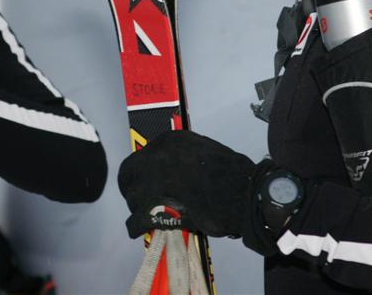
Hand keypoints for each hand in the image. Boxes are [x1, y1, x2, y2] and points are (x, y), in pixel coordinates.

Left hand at [118, 131, 257, 237]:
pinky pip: (135, 219)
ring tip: (150, 215)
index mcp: (168, 141)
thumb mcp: (202, 150)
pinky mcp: (155, 207)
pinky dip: (136, 226)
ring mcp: (153, 182)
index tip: (147, 183)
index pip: (141, 157)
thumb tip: (171, 170)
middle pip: (128, 175)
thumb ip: (181, 157)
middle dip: (132, 188)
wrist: (242, 192)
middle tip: (142, 199)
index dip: (142, 173)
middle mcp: (156, 157)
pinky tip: (140, 229)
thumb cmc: (230, 173)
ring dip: (138, 207)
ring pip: (132, 197)